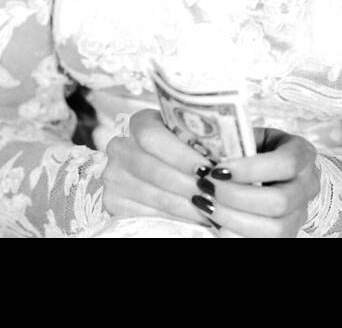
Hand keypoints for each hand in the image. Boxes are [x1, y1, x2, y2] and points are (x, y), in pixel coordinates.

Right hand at [103, 109, 215, 225]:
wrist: (152, 166)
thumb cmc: (180, 147)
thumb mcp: (185, 135)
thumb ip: (198, 139)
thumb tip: (228, 155)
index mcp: (138, 123)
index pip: (152, 135)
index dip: (181, 153)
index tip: (208, 167)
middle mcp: (120, 147)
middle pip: (156, 170)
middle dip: (190, 184)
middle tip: (216, 194)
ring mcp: (114, 176)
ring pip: (156, 195)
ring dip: (188, 205)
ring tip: (212, 207)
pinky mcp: (114, 201)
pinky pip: (149, 214)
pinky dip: (177, 218)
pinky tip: (197, 217)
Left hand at [196, 127, 318, 237]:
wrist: (273, 172)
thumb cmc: (259, 151)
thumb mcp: (252, 138)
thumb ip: (236, 146)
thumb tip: (206, 160)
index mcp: (303, 154)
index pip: (286, 163)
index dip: (251, 169)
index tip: (218, 169)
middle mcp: (307, 187)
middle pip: (280, 201)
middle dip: (237, 197)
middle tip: (207, 187)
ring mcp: (299, 215)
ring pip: (274, 229)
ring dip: (233, 218)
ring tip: (206, 204)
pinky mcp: (286, 236)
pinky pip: (262, 242)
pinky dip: (233, 233)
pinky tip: (214, 221)